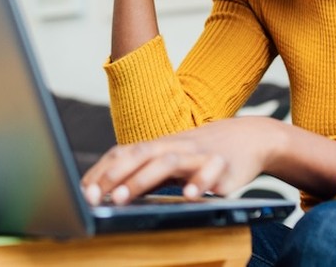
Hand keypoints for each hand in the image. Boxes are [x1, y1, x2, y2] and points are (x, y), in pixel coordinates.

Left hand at [80, 117, 278, 204]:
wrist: (251, 138)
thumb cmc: (203, 153)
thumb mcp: (171, 159)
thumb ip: (145, 172)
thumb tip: (110, 190)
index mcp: (159, 145)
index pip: (123, 154)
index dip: (102, 171)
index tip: (84, 191)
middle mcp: (175, 146)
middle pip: (139, 154)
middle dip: (114, 175)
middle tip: (96, 195)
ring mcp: (198, 154)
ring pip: (167, 161)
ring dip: (143, 180)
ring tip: (124, 198)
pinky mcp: (223, 165)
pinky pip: (210, 172)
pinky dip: (199, 183)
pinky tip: (189, 196)